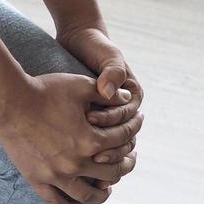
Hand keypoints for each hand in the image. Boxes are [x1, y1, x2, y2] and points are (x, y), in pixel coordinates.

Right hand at [0, 73, 140, 203]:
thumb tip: (128, 97)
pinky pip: (57, 203)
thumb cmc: (45, 90)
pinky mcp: (37, 179)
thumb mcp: (80, 86)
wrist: (8, 101)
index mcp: (91, 140)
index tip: (136, 124)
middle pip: (113, 172)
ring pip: (89, 195)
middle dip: (126, 162)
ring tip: (108, 187)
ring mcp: (56, 175)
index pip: (123, 140)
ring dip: (104, 193)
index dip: (134, 128)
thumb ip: (106, 94)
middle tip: (129, 156)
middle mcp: (77, 163)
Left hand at [55, 23, 144, 167]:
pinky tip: (71, 161)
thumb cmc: (96, 46)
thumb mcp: (107, 57)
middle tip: (87, 148)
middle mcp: (124, 111)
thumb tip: (108, 92)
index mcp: (132, 98)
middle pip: (123, 139)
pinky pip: (96, 145)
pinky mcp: (94, 122)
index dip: (109, 120)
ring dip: (99, 156)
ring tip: (79, 159)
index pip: (126, 119)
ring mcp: (110, 118)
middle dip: (108, 146)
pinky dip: (87, 155)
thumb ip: (113, 72)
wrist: (82, 41)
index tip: (88, 117)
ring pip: (112, 147)